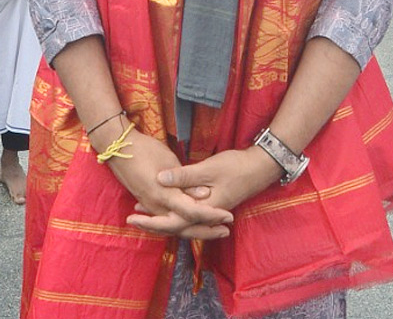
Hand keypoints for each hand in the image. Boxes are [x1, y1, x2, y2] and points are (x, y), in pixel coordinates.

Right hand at [89, 120, 233, 239]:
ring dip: (194, 228)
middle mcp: (157, 206)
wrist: (117, 147)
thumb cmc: (145, 149)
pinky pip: (166, 218)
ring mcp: (150, 206)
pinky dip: (181, 223)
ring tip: (213, 229)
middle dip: (205, 231)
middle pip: (184, 227)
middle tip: (225, 232)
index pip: (193, 212)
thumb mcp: (169, 160)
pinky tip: (191, 223)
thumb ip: (186, 181)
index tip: (229, 217)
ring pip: (175, 225)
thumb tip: (203, 196)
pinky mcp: (147, 202)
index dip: (212, 216)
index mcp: (164, 195)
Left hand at [133, 146, 282, 232]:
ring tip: (144, 213)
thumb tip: (159, 179)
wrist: (260, 168)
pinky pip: (189, 214)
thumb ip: (185, 176)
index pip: (173, 222)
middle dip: (153, 224)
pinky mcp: (211, 203)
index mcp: (202, 210)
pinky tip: (167, 206)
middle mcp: (204, 215)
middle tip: (132, 218)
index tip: (134, 217)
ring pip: (182, 221)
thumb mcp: (209, 168)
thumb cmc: (236, 167)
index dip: (152, 221)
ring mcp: (208, 210)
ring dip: (163, 218)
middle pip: (175, 226)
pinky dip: (175, 213)